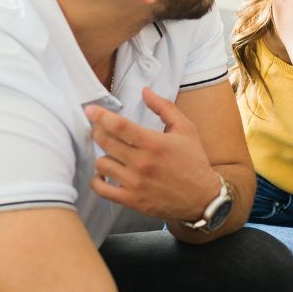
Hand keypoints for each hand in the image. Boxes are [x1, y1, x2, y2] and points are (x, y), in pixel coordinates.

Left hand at [85, 88, 218, 219]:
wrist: (202, 197)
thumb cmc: (194, 161)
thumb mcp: (186, 129)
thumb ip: (164, 108)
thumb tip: (145, 92)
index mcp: (154, 143)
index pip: (118, 125)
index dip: (100, 115)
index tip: (90, 110)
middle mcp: (142, 163)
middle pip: (105, 142)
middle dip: (97, 131)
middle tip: (98, 129)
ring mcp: (135, 183)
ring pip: (102, 164)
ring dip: (103, 155)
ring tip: (110, 153)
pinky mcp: (131, 200)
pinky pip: (102, 189)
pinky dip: (97, 180)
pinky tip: (103, 173)